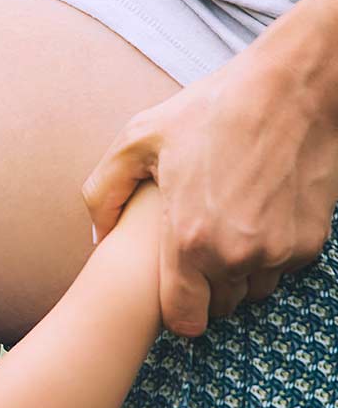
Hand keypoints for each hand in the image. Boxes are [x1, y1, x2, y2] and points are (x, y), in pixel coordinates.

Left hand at [82, 59, 337, 336]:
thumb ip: (104, 194)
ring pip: (253, 290)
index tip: (173, 294)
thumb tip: (97, 237)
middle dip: (206, 288)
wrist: (293, 88)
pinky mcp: (311, 241)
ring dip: (239, 273)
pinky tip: (254, 217)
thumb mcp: (138, 141)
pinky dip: (269, 253)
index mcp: (190, 240)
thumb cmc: (212, 110)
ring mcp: (280, 251)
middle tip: (196, 249)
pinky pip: (282, 267)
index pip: (184, 318)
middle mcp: (238, 256)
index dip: (176, 313)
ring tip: (224, 229)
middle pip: (219, 307)